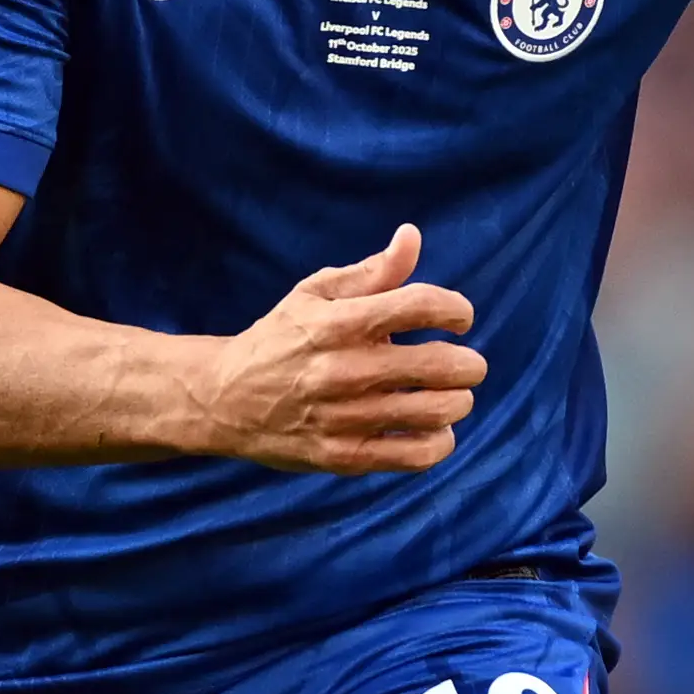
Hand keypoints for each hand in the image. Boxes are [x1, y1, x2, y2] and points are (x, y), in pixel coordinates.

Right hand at [195, 224, 485, 475]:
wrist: (224, 399)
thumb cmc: (278, 339)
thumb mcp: (314, 294)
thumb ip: (371, 271)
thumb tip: (412, 236)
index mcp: (340, 322)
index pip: (421, 305)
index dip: (456, 310)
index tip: (459, 318)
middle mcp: (345, 370)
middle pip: (439, 365)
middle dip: (468, 363)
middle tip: (467, 364)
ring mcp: (345, 417)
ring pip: (436, 412)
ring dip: (458, 401)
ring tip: (451, 395)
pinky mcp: (344, 456)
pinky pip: (414, 455)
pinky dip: (439, 443)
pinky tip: (436, 430)